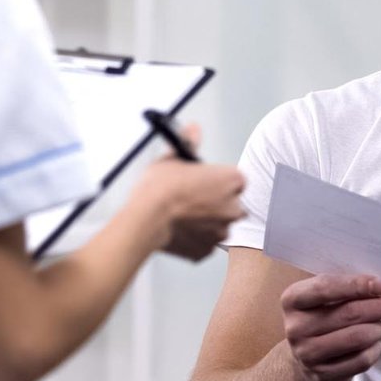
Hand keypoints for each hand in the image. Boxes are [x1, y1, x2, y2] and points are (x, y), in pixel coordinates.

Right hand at [135, 124, 244, 261]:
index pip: (234, 179)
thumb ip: (189, 142)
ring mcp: (221, 231)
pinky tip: (179, 229)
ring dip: (206, 222)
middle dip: (215, 202)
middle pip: (230, 204)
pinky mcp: (206, 251)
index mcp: (232, 180)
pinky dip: (195, 238)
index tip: (203, 182)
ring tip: (182, 215)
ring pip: (218, 225)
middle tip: (191, 199)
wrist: (146, 219)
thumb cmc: (160, 188)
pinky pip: (204, 243)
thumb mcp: (173, 157)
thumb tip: (193, 130)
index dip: (217, 181)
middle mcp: (233, 207)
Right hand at [281, 274, 380, 380]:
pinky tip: (373, 345)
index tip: (380, 285)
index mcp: (292, 300)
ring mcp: (307, 354)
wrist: (305, 359)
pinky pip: (361, 360)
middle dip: (379, 307)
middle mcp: (295, 328)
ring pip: (357, 338)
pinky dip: (374, 350)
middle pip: (348, 314)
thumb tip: (378, 287)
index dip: (355, 285)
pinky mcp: (323, 375)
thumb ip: (344, 289)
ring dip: (378, 329)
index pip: (325, 288)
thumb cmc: (321, 319)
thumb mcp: (323, 299)